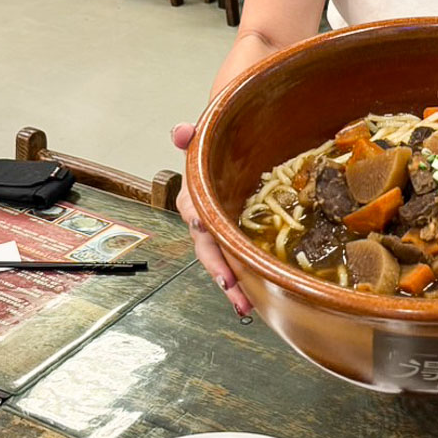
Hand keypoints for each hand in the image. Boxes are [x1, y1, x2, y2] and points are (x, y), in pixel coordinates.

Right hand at [171, 122, 251, 319]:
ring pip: (222, 260)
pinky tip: (257, 297)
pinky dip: (246, 279)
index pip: (195, 215)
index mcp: (196, 195)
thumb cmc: (217, 144)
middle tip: (234, 291)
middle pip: (209, 249)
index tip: (212, 247)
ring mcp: (220, 230)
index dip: (204, 232)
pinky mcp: (235, 236)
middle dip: (220, 271)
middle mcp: (204, 217)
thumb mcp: (206, 136)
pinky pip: (237, 259)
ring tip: (246, 305)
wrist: (227, 145)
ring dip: (232, 284)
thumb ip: (192, 134)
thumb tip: (180, 131)